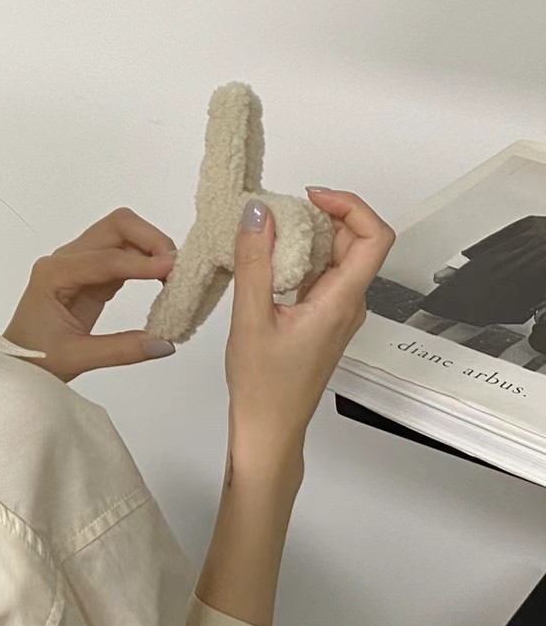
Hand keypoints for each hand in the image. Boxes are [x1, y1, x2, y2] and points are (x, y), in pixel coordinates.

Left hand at [3, 208, 178, 381]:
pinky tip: (161, 281)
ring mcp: (79, 263)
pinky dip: (145, 263)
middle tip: (175, 268)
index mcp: (54, 274)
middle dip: (150, 239)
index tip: (172, 271)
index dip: (141, 263)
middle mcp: (65, 259)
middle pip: (115, 227)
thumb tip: (165, 343)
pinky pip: (123, 257)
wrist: (16, 363)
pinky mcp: (92, 275)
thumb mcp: (77, 358)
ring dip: (151, 248)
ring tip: (174, 276)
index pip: (105, 258)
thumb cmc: (35, 359)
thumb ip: (122, 350)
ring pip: (122, 236)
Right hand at [225, 187, 394, 480]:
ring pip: (339, 257)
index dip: (350, 206)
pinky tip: (269, 261)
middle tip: (282, 211)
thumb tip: (259, 214)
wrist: (269, 429)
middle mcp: (349, 305)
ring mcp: (339, 312)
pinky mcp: (325, 319)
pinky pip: (324, 275)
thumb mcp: (250, 317)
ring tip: (269, 233)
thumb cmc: (263, 386)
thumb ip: (255, 261)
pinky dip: (301, 257)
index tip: (313, 197)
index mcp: (341, 302)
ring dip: (310, 236)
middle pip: (358, 241)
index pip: (374, 237)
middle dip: (324, 215)